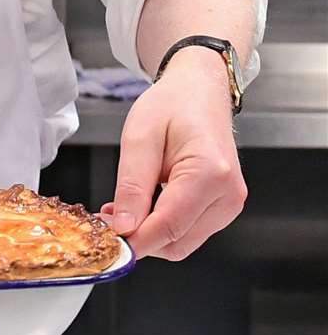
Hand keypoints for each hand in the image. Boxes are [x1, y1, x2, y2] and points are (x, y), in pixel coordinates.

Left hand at [100, 50, 246, 260]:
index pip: (168, 226)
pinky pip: (188, 232)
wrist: (200, 92)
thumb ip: (131, 186)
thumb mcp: (140, 138)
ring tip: (122, 208)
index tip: (105, 241)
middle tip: (106, 219)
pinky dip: (162, 227)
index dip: (134, 241)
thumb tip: (124, 228)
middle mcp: (228, 195)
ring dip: (149, 235)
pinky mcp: (223, 208)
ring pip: (181, 243)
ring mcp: (229, 204)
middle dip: (139, 238)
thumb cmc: (172, 106)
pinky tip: (142, 207)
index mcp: (209, 173)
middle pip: (176, 242)